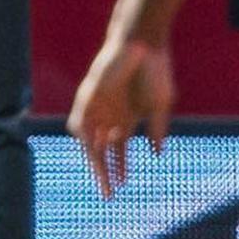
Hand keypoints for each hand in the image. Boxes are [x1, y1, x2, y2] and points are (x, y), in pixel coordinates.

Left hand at [68, 38, 175, 196]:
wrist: (141, 45)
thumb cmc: (154, 72)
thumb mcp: (159, 106)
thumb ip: (156, 129)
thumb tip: (157, 154)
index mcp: (127, 119)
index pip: (118, 149)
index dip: (120, 167)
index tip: (122, 186)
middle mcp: (110, 116)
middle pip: (101, 150)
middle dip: (104, 171)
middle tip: (108, 193)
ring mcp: (98, 107)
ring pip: (89, 140)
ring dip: (93, 160)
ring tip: (101, 178)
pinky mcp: (88, 97)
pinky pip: (79, 121)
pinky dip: (82, 137)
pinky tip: (90, 151)